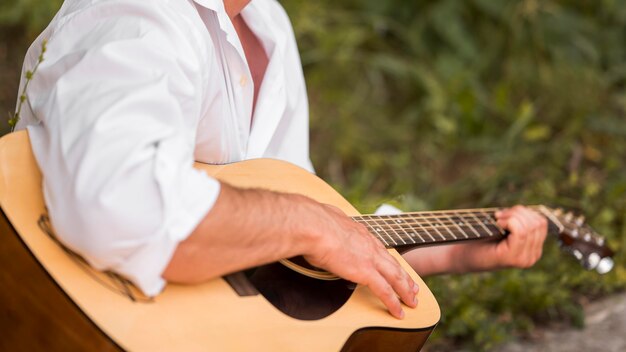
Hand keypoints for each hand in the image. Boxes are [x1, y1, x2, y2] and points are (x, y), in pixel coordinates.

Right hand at [298, 199, 418, 318]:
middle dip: (404, 276)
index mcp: (358, 232)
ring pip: (395, 277)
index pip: (378, 248)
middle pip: (392, 263)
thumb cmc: (311, 223)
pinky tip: (399, 312)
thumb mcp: (324, 221)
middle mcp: (368, 244)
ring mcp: (370, 258)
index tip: (393, 266)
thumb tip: (317, 229)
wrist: (312, 226)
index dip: (387, 259)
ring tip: (412, 301)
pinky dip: (394, 303)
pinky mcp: (366, 272)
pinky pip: (385, 291)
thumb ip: (327, 226)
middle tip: (413, 287)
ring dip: (405, 290)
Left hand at [423, 205, 548, 273]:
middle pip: (537, 222)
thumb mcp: (504, 228)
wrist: (460, 256)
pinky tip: (497, 224)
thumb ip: (521, 221)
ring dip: (512, 216)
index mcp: (533, 250)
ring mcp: (524, 259)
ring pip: (529, 226)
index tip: (505, 213)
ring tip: (497, 219)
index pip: (541, 222)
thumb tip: (535, 208)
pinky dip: (509, 221)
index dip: (524, 212)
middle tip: (498, 215)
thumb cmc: (479, 239)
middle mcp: (533, 257)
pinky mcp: (512, 258)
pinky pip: (520, 231)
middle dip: (518, 212)